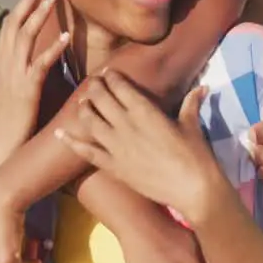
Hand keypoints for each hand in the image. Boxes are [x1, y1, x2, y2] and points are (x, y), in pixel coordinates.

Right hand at [0, 0, 70, 175]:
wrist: (4, 145)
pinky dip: (51, 48)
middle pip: (17, 21)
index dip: (24, 1)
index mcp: (3, 60)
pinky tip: (64, 36)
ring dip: (40, 12)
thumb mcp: (15, 86)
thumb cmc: (14, 118)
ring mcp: (14, 74)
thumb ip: (24, 67)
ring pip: (26, 35)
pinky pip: (39, 63)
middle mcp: (5, 62)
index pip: (12, 22)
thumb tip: (38, 53)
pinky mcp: (26, 89)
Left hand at [55, 71, 216, 212]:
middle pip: (100, 98)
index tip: (107, 73)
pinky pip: (86, 152)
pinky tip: (59, 133)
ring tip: (82, 104)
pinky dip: (71, 141)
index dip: (111, 76)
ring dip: (83, 109)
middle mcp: (126, 124)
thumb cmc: (196, 155)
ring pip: (89, 120)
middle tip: (93, 85)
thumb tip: (202, 87)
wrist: (193, 189)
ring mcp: (117, 146)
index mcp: (145, 110)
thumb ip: (191, 104)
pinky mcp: (113, 166)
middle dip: (94, 88)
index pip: (120, 85)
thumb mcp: (192, 125)